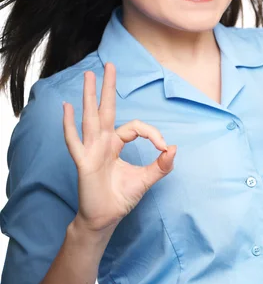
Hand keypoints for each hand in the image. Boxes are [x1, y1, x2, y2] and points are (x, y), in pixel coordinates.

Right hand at [62, 62, 176, 231]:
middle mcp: (103, 143)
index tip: (163, 148)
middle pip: (106, 109)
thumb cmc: (121, 198)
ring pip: (91, 118)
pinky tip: (67, 107)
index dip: (152, 133)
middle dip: (108, 87)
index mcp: (116, 144)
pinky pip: (74, 141)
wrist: (105, 218)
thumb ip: (161, 165)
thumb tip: (173, 148)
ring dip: (89, 96)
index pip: (134, 127)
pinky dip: (69, 124)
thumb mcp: (146, 180)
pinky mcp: (83, 162)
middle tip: (110, 65)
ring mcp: (91, 150)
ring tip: (88, 76)